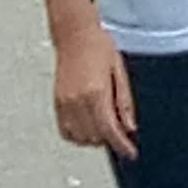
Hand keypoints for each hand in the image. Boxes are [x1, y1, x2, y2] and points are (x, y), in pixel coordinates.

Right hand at [52, 20, 137, 155]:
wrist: (75, 33)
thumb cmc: (98, 45)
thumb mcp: (119, 71)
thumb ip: (124, 102)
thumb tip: (129, 127)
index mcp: (96, 92)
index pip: (110, 130)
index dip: (122, 146)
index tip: (130, 153)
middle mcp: (78, 101)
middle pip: (95, 137)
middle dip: (110, 138)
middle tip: (120, 130)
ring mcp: (65, 103)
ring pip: (80, 138)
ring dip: (94, 138)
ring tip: (104, 125)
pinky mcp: (57, 102)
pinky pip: (65, 131)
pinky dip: (77, 134)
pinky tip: (87, 125)